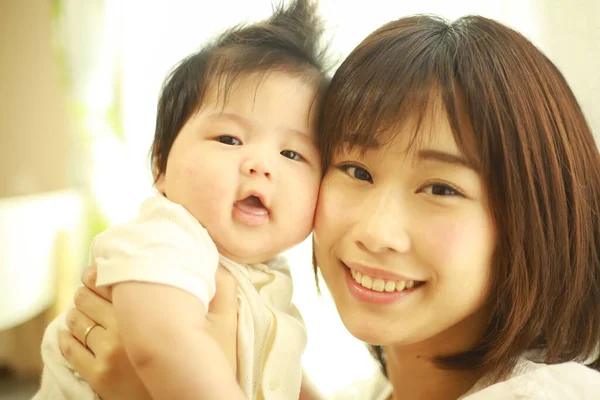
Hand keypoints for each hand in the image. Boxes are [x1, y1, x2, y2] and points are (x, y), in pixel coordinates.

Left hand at [59, 265, 238, 398]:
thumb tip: (215, 265)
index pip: (112, 280)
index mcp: (152, 312)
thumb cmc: (210, 363)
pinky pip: (70, 349)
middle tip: (90, 286)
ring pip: (77, 321)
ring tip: (82, 308)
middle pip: (88, 298)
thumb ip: (224, 290)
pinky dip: (66, 336)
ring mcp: (109, 355)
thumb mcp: (225, 325)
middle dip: (86, 289)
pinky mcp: (99, 377)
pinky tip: (70, 332)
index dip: (102, 271)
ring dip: (76, 310)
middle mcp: (126, 330)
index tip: (102, 269)